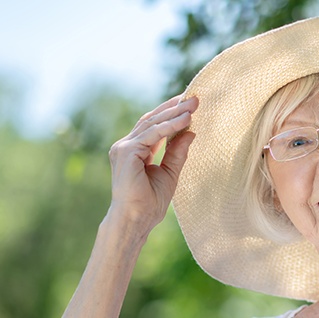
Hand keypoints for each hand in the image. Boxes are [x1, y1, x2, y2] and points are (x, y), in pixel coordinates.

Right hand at [107, 95, 198, 229]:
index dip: (172, 114)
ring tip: (193, 104)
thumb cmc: (150, 203)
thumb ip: (177, 152)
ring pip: (152, 123)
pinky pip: (152, 134)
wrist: (136, 219)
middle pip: (152, 120)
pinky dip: (170, 126)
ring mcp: (123, 148)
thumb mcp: (170, 173)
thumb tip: (191, 132)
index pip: (153, 126)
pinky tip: (186, 120)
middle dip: (174, 108)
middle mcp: (126, 146)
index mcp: (134, 151)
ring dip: (174, 113)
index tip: (191, 105)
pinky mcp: (126, 151)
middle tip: (195, 98)